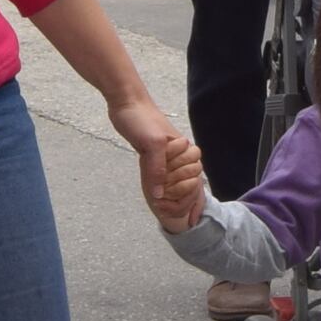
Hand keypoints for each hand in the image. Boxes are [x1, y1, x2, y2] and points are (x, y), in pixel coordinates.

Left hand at [118, 98, 205, 227]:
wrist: (126, 101)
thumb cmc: (141, 119)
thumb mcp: (152, 144)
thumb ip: (157, 170)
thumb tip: (159, 195)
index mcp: (183, 151)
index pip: (195, 181)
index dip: (192, 200)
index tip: (188, 218)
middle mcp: (178, 154)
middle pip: (188, 184)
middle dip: (182, 201)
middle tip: (169, 213)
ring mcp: (166, 154)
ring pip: (175, 181)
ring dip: (172, 196)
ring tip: (164, 210)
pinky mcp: (154, 153)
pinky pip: (161, 175)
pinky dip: (161, 187)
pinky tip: (159, 196)